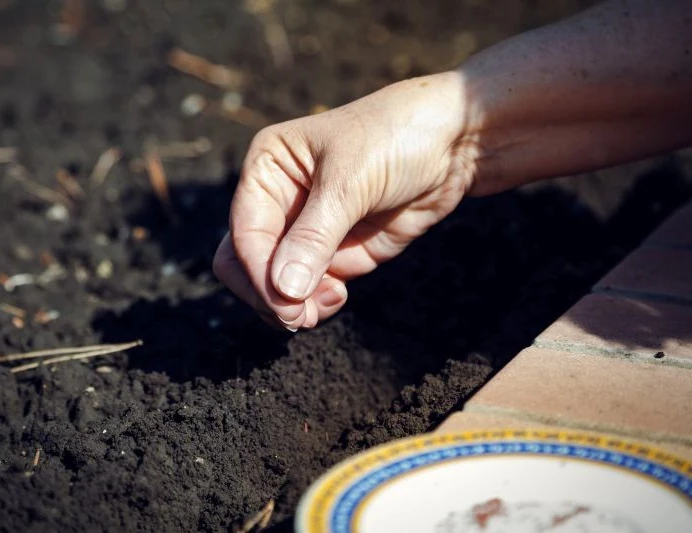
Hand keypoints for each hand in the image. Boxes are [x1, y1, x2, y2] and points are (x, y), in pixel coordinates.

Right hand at [213, 72, 476, 329]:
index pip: (244, 233)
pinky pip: (309, 288)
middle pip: (245, 263)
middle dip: (268, 294)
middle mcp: (278, 200)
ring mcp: (306, 230)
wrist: (455, 141)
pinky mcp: (336, 252)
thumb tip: (283, 291)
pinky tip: (338, 295)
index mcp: (268, 168)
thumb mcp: (350, 181)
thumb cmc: (395, 137)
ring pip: (274, 283)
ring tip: (324, 306)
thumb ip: (313, 237)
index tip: (285, 302)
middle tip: (298, 316)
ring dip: (292, 304)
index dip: (258, 272)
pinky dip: (316, 301)